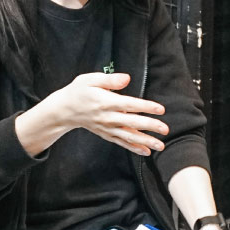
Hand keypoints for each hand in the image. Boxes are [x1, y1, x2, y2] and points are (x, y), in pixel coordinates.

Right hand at [48, 72, 168, 155]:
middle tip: (165, 129)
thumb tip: (127, 78)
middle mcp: (107, 117)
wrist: (63, 110)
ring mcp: (106, 127)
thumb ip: (109, 80)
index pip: (129, 104)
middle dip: (150, 126)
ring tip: (160, 145)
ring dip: (145, 141)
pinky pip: (121, 142)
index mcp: (105, 102)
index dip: (146, 107)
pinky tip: (146, 151)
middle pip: (132, 122)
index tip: (160, 109)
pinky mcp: (106, 134)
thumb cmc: (78, 92)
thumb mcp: (89, 79)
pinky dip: (134, 148)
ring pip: (128, 136)